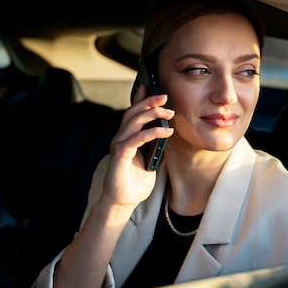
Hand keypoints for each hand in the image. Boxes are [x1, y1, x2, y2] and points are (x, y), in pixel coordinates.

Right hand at [101, 85, 174, 209]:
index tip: (150, 86)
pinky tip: (165, 131)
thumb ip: (154, 145)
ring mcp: (119, 145)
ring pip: (134, 122)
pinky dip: (151, 132)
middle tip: (165, 96)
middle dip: (148, 102)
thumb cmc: (135, 182)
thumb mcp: (149, 159)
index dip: (140, 98)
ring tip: (168, 112)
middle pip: (133, 112)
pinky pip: (136, 139)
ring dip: (152, 114)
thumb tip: (166, 132)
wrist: (123, 202)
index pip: (132, 113)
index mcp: (127, 137)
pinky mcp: (120, 155)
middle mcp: (121, 138)